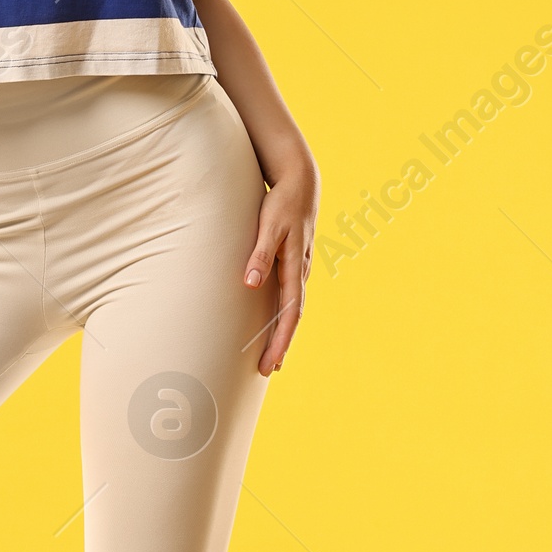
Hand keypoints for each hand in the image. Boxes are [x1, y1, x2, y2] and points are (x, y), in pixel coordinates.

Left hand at [244, 157, 316, 376]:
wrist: (300, 182)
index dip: (281, 340)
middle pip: (292, 317)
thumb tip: (251, 283)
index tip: (271, 362)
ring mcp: (298, 267)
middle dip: (281, 344)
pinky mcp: (292, 262)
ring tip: (271, 355)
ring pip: (291, 307)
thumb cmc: (282, 202)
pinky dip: (281, 314)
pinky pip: (288, 295)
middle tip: (268, 370)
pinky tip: (273, 322)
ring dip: (282, 331)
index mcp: (294, 267)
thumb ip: (260, 253)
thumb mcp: (269, 225)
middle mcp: (300, 271)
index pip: (290, 313)